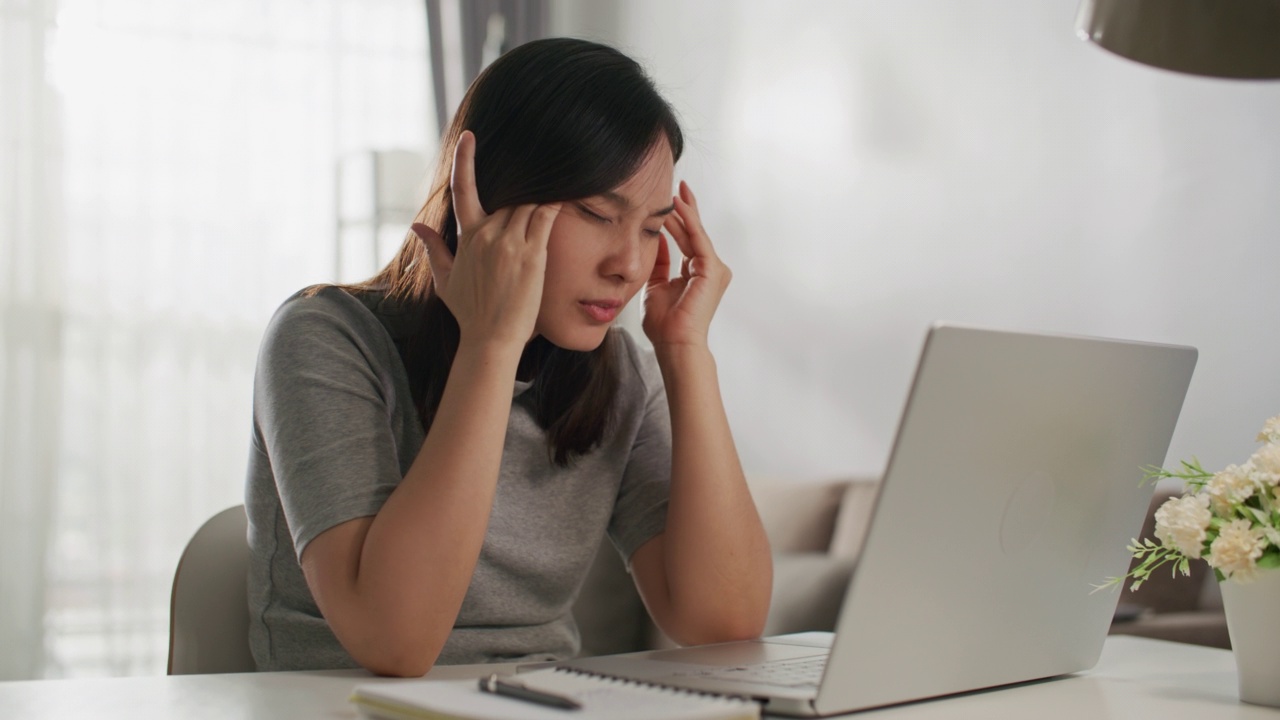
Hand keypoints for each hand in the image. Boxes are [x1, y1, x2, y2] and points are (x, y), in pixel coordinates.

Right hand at [412, 131, 560, 347]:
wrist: (490, 339)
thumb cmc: (469, 312)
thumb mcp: (445, 279)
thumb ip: (433, 248)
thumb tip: (415, 224)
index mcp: (467, 237)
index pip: (463, 189)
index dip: (465, 160)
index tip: (469, 137)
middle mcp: (487, 234)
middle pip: (509, 196)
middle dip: (523, 187)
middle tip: (540, 173)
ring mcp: (510, 243)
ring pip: (528, 202)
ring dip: (541, 192)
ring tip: (559, 178)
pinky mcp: (532, 254)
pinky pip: (546, 217)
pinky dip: (556, 203)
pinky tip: (568, 192)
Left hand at [642, 181, 730, 348]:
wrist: (673, 343)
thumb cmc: (664, 323)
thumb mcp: (655, 285)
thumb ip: (659, 262)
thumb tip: (654, 237)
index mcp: (697, 273)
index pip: (687, 240)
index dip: (678, 220)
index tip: (667, 202)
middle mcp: (709, 269)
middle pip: (695, 232)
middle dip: (685, 209)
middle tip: (677, 185)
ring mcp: (714, 269)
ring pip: (696, 233)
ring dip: (685, 211)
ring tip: (674, 191)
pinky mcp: (712, 269)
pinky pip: (698, 239)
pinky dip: (688, 221)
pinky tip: (677, 207)